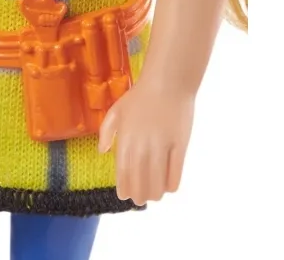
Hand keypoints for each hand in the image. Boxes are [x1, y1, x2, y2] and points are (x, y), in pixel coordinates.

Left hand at [98, 79, 194, 205]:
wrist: (167, 83)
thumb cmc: (139, 97)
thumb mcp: (116, 111)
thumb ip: (106, 132)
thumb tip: (102, 152)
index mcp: (125, 140)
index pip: (123, 173)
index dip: (125, 188)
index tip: (125, 195)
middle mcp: (142, 147)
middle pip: (140, 182)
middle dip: (139, 195)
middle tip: (140, 199)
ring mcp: (162, 147)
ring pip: (158, 182)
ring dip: (155, 193)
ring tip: (154, 195)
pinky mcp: (180, 146)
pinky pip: (175, 173)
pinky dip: (172, 184)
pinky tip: (169, 186)